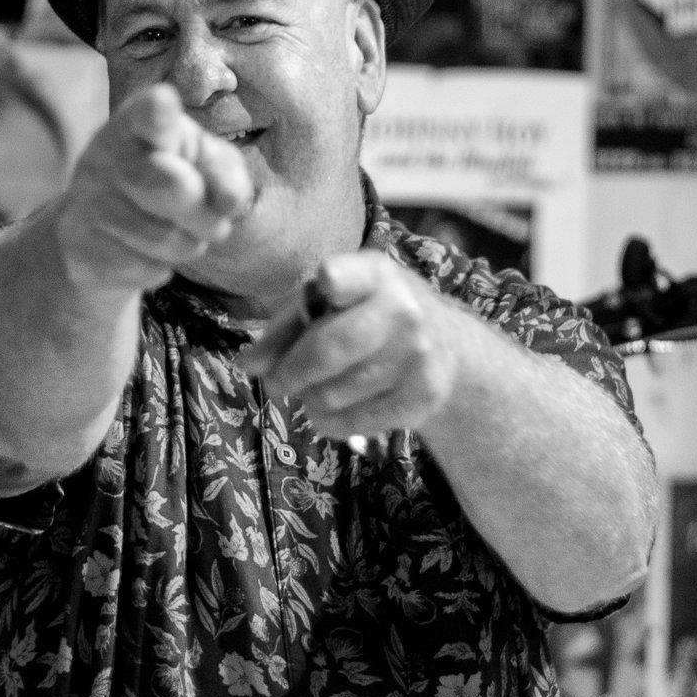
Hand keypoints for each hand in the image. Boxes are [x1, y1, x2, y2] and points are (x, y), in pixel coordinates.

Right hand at [51, 85, 254, 296]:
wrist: (99, 230)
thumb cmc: (168, 179)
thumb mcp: (203, 163)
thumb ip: (224, 172)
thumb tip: (228, 201)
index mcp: (140, 121)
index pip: (149, 113)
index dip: (159, 111)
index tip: (164, 104)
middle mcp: (107, 152)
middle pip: (175, 187)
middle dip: (204, 214)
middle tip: (211, 221)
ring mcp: (87, 198)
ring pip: (165, 239)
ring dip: (187, 244)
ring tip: (176, 231)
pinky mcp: (76, 243)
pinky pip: (145, 268)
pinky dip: (159, 267)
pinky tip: (142, 251)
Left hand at [238, 251, 464, 438]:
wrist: (448, 347)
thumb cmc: (371, 315)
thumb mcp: (333, 304)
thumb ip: (287, 327)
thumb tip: (248, 365)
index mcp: (374, 275)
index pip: (350, 276)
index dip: (333, 280)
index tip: (325, 283)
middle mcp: (402, 310)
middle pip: (330, 349)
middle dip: (291, 373)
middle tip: (277, 384)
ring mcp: (417, 356)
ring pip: (334, 394)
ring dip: (310, 399)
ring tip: (312, 390)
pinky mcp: (422, 398)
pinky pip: (353, 422)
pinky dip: (329, 422)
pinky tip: (333, 408)